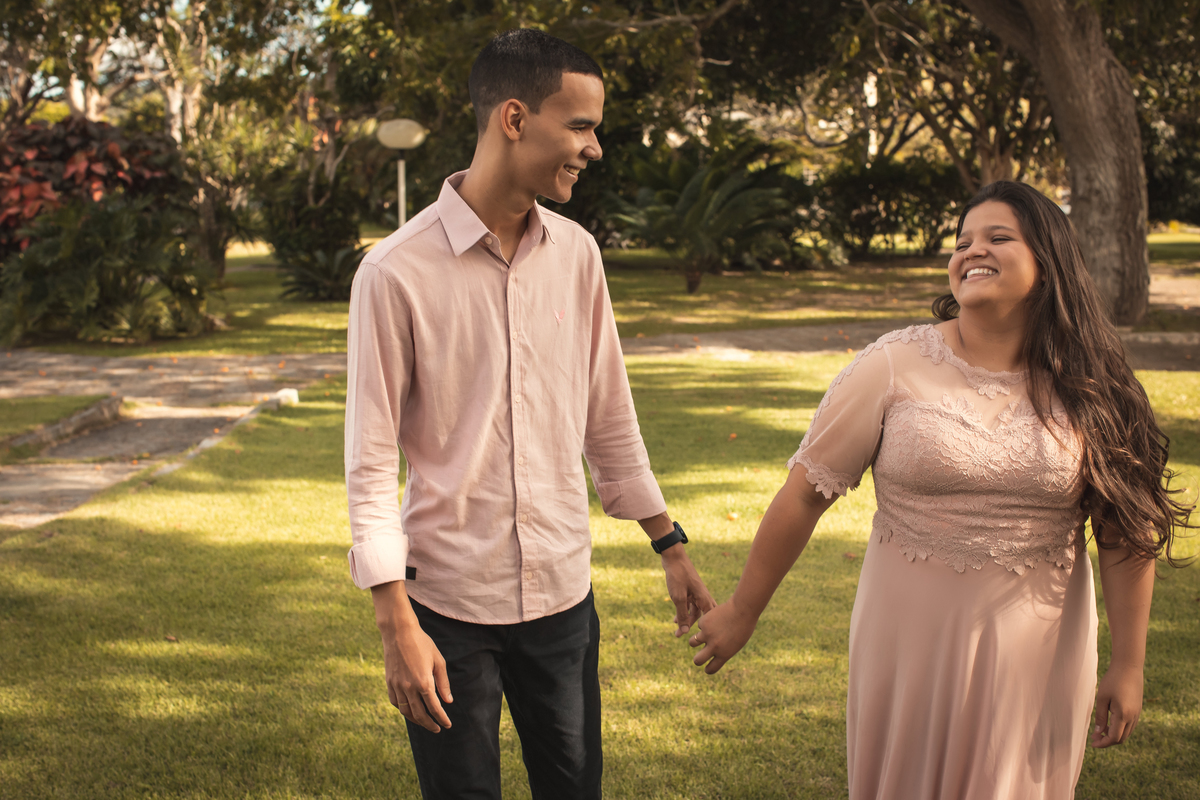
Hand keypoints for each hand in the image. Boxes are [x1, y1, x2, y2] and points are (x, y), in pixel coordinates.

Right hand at [372, 582, 452, 732]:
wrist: (399, 632)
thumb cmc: (422, 644)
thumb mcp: (438, 661)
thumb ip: (443, 683)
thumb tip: (448, 701)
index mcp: (424, 682)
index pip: (434, 708)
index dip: (442, 719)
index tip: (447, 725)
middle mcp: (409, 687)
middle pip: (420, 714)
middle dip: (429, 724)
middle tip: (437, 729)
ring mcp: (397, 686)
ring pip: (406, 711)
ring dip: (416, 720)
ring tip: (424, 722)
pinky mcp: (389, 682)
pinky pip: (396, 702)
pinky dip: (403, 709)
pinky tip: (409, 710)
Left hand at [662, 547, 715, 636]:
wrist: (673, 557)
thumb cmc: (678, 576)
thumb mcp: (678, 597)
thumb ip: (682, 614)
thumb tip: (684, 631)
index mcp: (703, 598)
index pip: (710, 618)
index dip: (708, 630)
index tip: (700, 641)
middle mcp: (702, 596)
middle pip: (702, 617)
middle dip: (693, 627)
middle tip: (682, 637)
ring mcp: (696, 593)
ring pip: (694, 611)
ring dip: (686, 620)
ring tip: (677, 631)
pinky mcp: (690, 591)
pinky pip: (689, 605)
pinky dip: (683, 612)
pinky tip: (675, 619)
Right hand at [689, 599, 756, 673]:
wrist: (743, 610)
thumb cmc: (743, 627)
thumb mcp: (737, 644)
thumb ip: (724, 650)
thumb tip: (712, 654)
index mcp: (724, 654)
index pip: (711, 669)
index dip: (708, 669)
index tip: (706, 667)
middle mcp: (714, 646)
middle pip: (697, 660)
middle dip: (697, 660)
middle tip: (699, 657)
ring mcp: (707, 634)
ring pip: (692, 643)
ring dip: (695, 641)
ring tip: (702, 636)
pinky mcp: (703, 623)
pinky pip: (700, 626)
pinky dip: (704, 624)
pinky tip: (714, 618)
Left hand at [1091, 662, 1142, 747]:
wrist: (1129, 667)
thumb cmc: (1113, 680)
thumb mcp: (1102, 698)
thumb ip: (1101, 717)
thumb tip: (1099, 733)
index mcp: (1123, 715)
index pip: (1114, 737)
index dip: (1103, 743)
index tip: (1092, 744)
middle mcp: (1133, 717)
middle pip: (1121, 738)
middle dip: (1108, 741)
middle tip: (1094, 738)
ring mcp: (1137, 714)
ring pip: (1126, 733)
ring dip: (1114, 735)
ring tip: (1100, 731)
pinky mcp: (1138, 710)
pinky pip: (1130, 726)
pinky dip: (1120, 729)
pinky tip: (1109, 723)